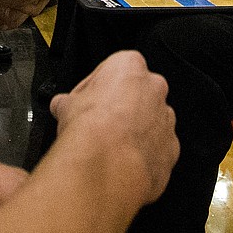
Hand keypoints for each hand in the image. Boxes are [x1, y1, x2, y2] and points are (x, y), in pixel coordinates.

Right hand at [51, 51, 178, 206]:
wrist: (106, 165)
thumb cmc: (91, 129)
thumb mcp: (66, 105)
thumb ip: (68, 102)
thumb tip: (61, 106)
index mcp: (130, 66)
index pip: (112, 70)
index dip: (96, 89)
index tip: (86, 102)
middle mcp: (154, 88)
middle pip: (136, 94)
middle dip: (119, 108)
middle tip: (97, 124)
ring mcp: (166, 119)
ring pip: (150, 122)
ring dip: (133, 132)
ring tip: (108, 147)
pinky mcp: (171, 148)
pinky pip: (157, 149)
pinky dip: (142, 155)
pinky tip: (121, 162)